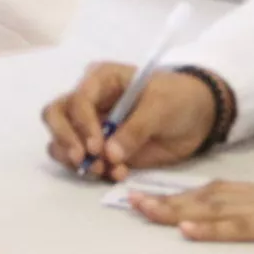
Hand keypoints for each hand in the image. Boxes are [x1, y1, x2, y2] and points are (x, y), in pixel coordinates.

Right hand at [43, 65, 217, 179]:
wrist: (199, 118)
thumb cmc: (179, 98)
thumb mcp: (162, 106)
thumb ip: (136, 128)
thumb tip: (110, 154)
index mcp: (101, 80)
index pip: (76, 99)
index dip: (81, 124)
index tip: (97, 146)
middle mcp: (90, 101)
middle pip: (55, 116)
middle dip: (65, 140)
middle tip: (83, 161)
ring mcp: (93, 127)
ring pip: (61, 142)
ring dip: (76, 160)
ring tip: (104, 170)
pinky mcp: (102, 149)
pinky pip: (84, 162)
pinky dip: (95, 171)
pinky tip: (118, 173)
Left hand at [131, 162, 253, 244]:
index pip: (213, 192)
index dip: (181, 194)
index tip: (152, 196)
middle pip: (203, 196)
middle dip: (165, 199)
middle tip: (129, 199)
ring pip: (213, 207)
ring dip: (175, 209)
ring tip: (142, 210)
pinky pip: (241, 226)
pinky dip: (212, 228)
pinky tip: (189, 230)